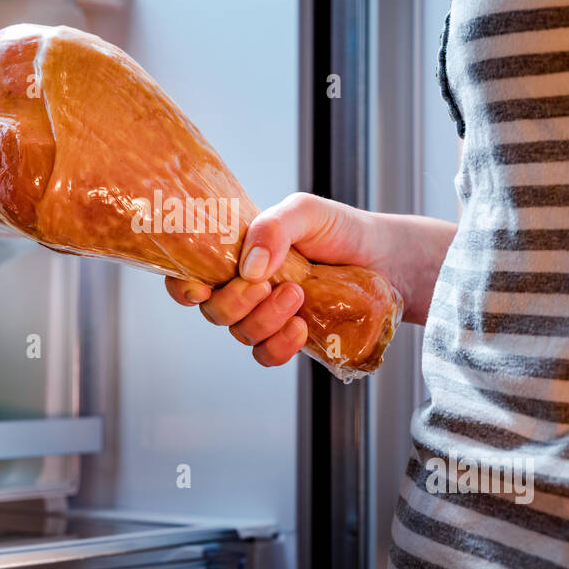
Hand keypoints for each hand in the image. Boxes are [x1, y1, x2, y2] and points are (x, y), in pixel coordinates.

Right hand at [164, 192, 385, 367]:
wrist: (385, 259)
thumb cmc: (340, 230)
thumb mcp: (306, 212)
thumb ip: (274, 227)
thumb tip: (249, 267)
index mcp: (235, 254)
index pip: (190, 273)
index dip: (183, 287)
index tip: (200, 288)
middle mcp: (244, 287)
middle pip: (212, 311)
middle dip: (234, 302)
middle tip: (267, 284)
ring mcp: (266, 316)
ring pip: (240, 334)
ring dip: (264, 320)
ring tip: (298, 296)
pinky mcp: (290, 340)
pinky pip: (266, 356)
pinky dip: (279, 347)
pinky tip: (301, 327)